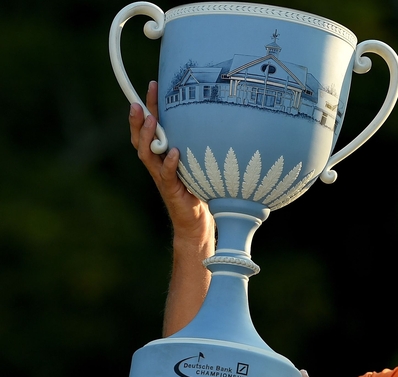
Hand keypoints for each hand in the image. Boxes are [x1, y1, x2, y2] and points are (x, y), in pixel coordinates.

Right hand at [129, 80, 213, 244]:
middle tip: (138, 103)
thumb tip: (210, 116)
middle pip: (141, 138)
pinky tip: (175, 152)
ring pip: (148, 154)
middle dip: (139, 119)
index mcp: (161, 154)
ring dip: (149, 137)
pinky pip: (168, 175)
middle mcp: (158, 164)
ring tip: (152, 121)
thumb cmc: (198, 188)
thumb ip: (195, 143)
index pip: (151, 127)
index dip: (149, 107)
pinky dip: (171, 164)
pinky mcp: (172, 190)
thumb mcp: (196, 161)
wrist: (196, 222)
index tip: (152, 86)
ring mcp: (162, 177)